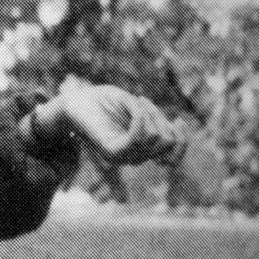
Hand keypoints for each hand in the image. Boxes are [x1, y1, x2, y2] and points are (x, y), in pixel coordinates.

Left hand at [29, 80, 181, 169]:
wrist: (74, 100)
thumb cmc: (104, 102)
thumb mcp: (139, 110)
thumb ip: (156, 125)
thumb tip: (171, 140)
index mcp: (139, 150)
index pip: (173, 158)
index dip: (183, 140)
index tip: (179, 118)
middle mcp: (132, 157)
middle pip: (167, 142)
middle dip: (160, 117)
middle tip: (141, 100)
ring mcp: (122, 157)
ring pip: (157, 138)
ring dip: (150, 113)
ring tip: (133, 100)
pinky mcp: (111, 151)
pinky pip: (140, 137)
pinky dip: (141, 116)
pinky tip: (133, 103)